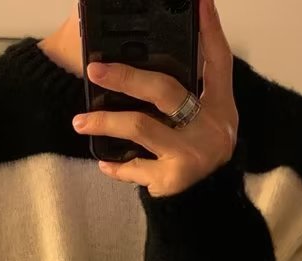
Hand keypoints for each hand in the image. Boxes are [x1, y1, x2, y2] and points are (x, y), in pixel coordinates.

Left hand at [72, 0, 237, 197]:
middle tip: (95, 69)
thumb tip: (163, 45)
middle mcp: (211, 127)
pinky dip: (117, 165)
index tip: (199, 0)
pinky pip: (135, 167)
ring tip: (80, 121)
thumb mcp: (206, 115)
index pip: (218, 60)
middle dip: (126, 76)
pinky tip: (103, 162)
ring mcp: (191, 154)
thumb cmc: (199, 147)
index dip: (209, 29)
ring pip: (140, 127)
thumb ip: (190, 84)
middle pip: (165, 91)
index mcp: (220, 104)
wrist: (209, 199)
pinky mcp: (172, 180)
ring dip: (105, 122)